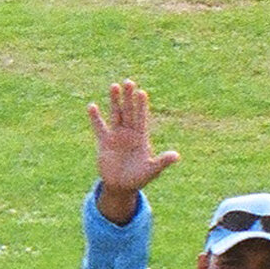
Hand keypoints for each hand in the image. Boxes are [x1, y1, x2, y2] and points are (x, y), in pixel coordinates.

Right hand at [90, 78, 177, 212]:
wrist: (121, 187)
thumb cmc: (139, 178)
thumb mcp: (152, 170)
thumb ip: (162, 162)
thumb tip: (176, 156)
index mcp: (141, 137)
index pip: (141, 117)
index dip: (141, 106)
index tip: (142, 93)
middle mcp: (129, 133)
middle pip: (129, 111)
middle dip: (129, 97)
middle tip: (129, 82)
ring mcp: (116, 136)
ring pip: (116, 114)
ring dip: (114, 101)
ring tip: (114, 86)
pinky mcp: (104, 143)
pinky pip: (99, 128)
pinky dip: (95, 118)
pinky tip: (92, 106)